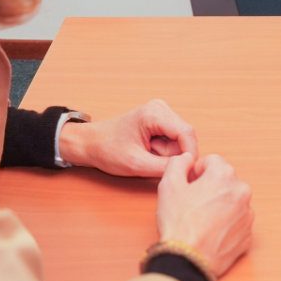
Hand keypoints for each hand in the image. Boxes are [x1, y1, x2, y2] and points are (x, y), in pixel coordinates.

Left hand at [59, 98, 198, 176]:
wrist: (90, 143)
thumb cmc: (107, 150)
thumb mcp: (136, 164)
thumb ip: (164, 167)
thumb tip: (187, 167)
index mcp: (155, 113)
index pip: (187, 133)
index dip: (189, 155)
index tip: (183, 172)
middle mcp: (161, 108)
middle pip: (185, 137)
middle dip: (174, 154)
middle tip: (151, 161)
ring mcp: (161, 112)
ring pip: (180, 139)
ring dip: (168, 153)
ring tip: (147, 155)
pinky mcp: (160, 120)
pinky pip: (173, 139)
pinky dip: (164, 150)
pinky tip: (148, 151)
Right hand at [157, 153, 253, 277]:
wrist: (188, 260)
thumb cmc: (179, 223)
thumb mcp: (169, 185)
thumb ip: (178, 163)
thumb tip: (187, 159)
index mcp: (224, 175)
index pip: (212, 161)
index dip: (197, 171)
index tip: (189, 184)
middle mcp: (241, 191)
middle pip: (224, 180)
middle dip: (209, 187)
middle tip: (192, 202)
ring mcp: (247, 214)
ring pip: (231, 200)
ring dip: (219, 204)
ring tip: (201, 219)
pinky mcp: (248, 234)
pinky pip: (236, 221)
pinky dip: (226, 223)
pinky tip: (210, 231)